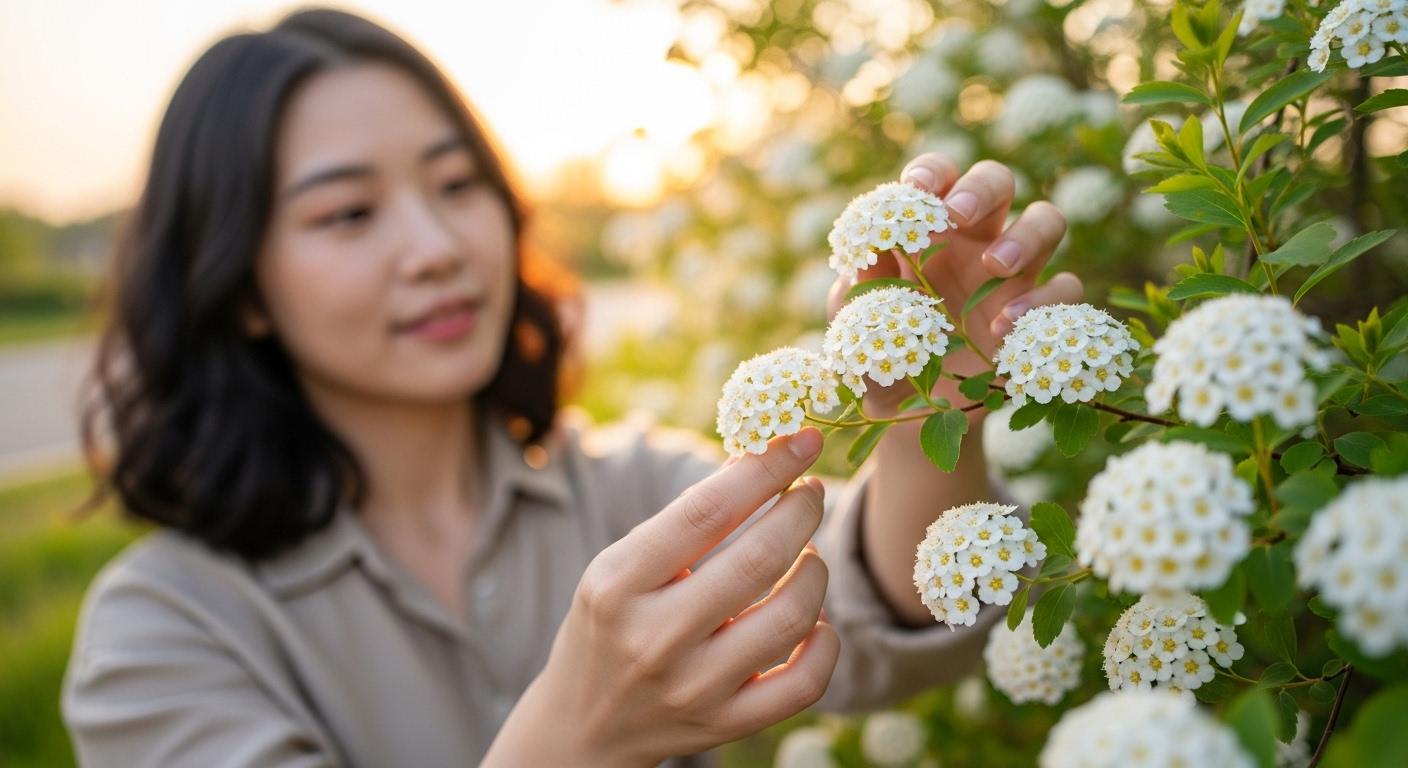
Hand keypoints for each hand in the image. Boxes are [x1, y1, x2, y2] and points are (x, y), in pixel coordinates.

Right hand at [487, 428, 838, 766]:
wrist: (583, 726)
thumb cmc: (610, 625)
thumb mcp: (619, 567)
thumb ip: (684, 521)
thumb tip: (758, 460)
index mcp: (618, 584)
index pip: (706, 512)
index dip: (764, 470)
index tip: (801, 440)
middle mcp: (654, 638)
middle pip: (758, 559)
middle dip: (801, 510)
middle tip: (810, 492)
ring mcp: (693, 688)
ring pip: (792, 618)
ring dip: (816, 571)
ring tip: (807, 554)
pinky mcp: (725, 725)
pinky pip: (804, 682)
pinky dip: (824, 642)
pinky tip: (816, 619)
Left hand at [826, 154, 1083, 409]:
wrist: (908, 411)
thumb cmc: (879, 348)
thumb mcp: (858, 317)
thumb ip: (861, 279)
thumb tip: (867, 239)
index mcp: (930, 227)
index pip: (939, 176)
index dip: (932, 173)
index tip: (915, 190)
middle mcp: (977, 238)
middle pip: (999, 181)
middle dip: (981, 189)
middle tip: (955, 216)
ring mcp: (1016, 273)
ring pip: (1049, 220)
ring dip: (1027, 235)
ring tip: (996, 266)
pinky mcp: (1040, 313)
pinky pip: (1066, 288)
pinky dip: (1042, 301)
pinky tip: (1002, 328)